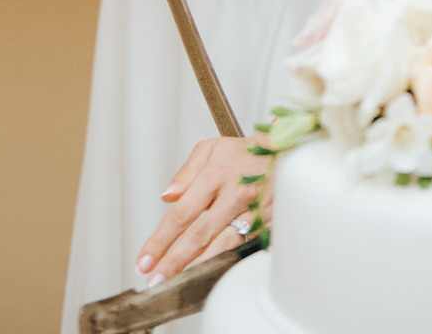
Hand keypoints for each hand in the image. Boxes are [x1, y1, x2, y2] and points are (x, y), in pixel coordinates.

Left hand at [135, 136, 271, 284]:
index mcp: (215, 175)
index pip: (182, 212)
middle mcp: (233, 195)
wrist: (286, 152)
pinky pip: (243, 248)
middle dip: (175, 261)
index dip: (161, 239)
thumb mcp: (212, 149)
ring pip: (223, 246)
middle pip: (200, 235)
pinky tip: (210, 274)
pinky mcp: (267, 224)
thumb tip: (167, 195)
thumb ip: (187, 172)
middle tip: (155, 279)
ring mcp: (252, 211)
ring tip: (177, 283)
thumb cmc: (246, 153)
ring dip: (198, 267)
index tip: (145, 259)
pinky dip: (225, 264)